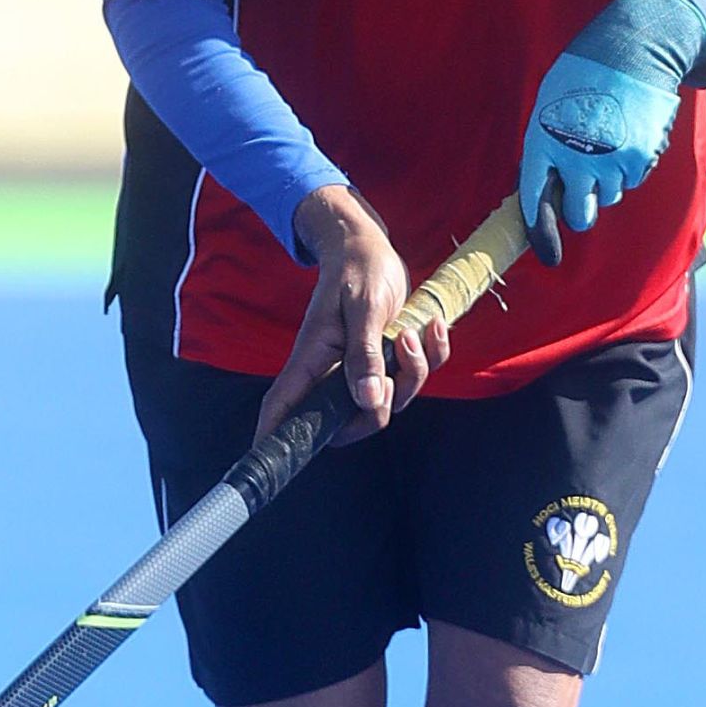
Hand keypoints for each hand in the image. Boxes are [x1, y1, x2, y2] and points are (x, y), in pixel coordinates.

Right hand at [257, 186, 449, 442]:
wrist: (371, 246)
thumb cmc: (357, 270)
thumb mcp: (363, 308)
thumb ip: (365, 355)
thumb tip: (368, 402)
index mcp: (313, 359)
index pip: (283, 406)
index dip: (275, 437)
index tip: (273, 460)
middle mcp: (335, 371)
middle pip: (353, 422)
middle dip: (385, 405)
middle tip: (395, 364)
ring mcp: (363, 367)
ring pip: (392, 400)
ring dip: (414, 369)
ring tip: (410, 331)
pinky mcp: (389, 358)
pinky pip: (415, 376)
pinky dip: (431, 354)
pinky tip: (432, 326)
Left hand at [519, 50, 683, 264]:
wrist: (631, 51)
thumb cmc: (583, 75)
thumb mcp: (549, 105)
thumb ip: (546, 147)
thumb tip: (547, 187)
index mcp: (543, 141)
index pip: (536, 199)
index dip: (540, 230)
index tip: (546, 253)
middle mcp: (575, 157)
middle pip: (579, 215)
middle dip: (580, 211)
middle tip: (584, 193)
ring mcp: (609, 161)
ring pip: (609, 197)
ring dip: (607, 181)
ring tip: (608, 142)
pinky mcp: (639, 159)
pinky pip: (632, 180)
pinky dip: (629, 168)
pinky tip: (627, 136)